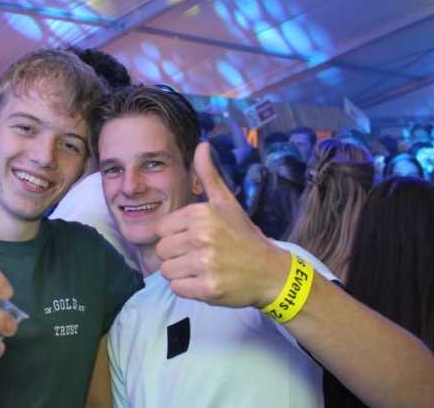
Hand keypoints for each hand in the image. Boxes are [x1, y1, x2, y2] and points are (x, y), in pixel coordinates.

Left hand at [155, 142, 290, 308]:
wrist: (272, 272)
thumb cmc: (245, 238)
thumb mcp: (227, 204)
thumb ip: (209, 176)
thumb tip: (201, 145)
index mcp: (201, 214)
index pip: (161, 229)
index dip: (175, 237)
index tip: (194, 240)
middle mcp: (201, 236)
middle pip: (162, 250)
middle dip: (177, 256)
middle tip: (200, 257)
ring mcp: (205, 263)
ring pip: (167, 271)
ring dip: (182, 274)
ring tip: (204, 269)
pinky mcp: (208, 288)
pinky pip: (177, 289)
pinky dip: (189, 289)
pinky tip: (207, 281)